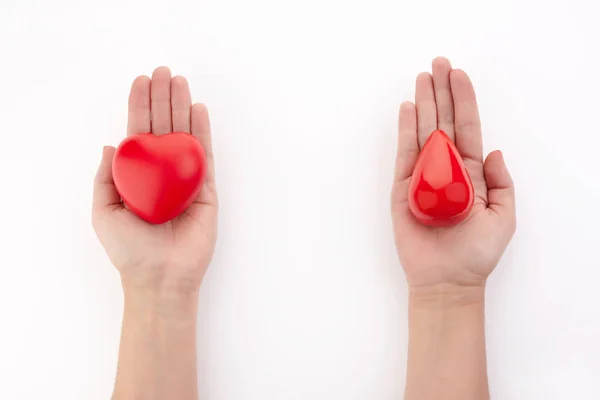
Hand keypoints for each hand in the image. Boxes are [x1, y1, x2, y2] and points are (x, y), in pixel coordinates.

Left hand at [92, 67, 216, 294]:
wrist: (161, 277)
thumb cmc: (130, 249)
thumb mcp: (103, 212)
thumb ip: (106, 177)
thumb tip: (110, 145)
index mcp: (139, 176)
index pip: (139, 133)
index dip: (139, 107)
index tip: (141, 81)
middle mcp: (163, 172)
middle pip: (163, 127)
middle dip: (162, 98)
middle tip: (163, 72)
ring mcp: (186, 179)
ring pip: (184, 135)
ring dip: (182, 107)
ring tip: (180, 81)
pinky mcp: (206, 190)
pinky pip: (205, 156)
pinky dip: (202, 132)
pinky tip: (198, 110)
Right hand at [391, 57, 515, 289]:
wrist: (447, 279)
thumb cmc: (476, 253)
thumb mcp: (504, 217)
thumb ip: (502, 183)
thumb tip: (495, 151)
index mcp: (471, 173)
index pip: (467, 128)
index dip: (464, 101)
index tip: (459, 75)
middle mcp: (446, 168)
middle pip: (442, 122)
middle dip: (441, 92)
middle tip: (438, 63)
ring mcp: (422, 176)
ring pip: (422, 132)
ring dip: (422, 104)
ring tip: (422, 78)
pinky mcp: (403, 189)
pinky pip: (403, 155)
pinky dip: (404, 131)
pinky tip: (406, 109)